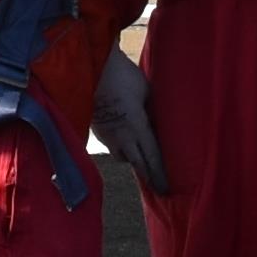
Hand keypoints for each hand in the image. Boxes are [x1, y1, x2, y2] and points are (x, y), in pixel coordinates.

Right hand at [90, 48, 169, 196]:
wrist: (90, 68)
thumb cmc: (123, 76)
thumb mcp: (147, 91)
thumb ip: (152, 110)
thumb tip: (157, 121)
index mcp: (138, 127)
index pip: (152, 158)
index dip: (160, 174)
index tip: (166, 188)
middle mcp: (122, 136)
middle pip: (138, 165)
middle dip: (149, 177)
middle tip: (158, 188)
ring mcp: (107, 134)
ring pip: (122, 157)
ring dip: (132, 160)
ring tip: (140, 158)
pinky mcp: (96, 128)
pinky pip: (111, 144)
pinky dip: (119, 145)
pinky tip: (123, 136)